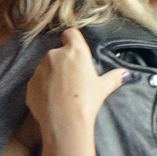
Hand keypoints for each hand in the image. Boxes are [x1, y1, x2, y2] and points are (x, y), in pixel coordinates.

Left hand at [26, 30, 127, 148]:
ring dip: (52, 76)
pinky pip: (37, 83)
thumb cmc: (86, 101)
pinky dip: (43, 89)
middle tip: (73, 79)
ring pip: (46, 68)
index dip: (72, 39)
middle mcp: (54, 55)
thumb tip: (126, 74)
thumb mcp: (103, 88)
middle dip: (63, 63)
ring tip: (62, 93)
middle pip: (58, 53)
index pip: (71, 34)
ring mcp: (39, 69)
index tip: (74, 48)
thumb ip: (114, 78)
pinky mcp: (30, 84)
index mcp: (74, 51)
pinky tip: (52, 101)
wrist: (64, 122)